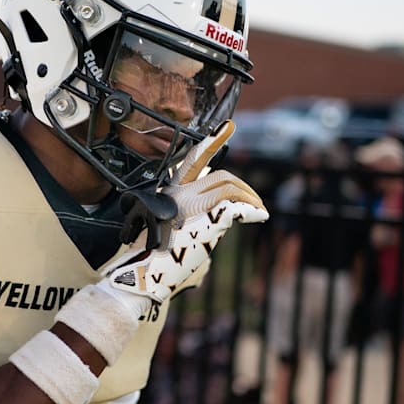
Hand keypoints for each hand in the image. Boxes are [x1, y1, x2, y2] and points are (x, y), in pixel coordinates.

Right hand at [100, 120, 267, 303]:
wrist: (142, 278)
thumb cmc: (155, 263)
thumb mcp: (171, 235)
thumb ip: (193, 221)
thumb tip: (218, 225)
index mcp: (168, 195)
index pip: (191, 161)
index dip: (210, 142)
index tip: (228, 125)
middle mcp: (177, 195)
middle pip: (220, 176)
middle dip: (243, 186)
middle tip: (255, 199)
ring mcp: (190, 205)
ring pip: (230, 187)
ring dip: (250, 198)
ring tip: (258, 210)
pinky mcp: (205, 220)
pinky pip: (236, 207)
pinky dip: (252, 211)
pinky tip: (260, 216)